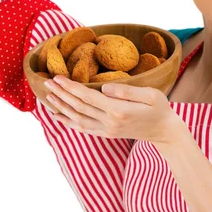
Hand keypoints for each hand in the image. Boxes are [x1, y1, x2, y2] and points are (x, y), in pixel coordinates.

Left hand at [42, 75, 182, 143]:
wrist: (165, 132)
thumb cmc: (160, 109)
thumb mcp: (151, 95)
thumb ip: (127, 91)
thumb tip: (104, 87)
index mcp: (118, 111)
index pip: (88, 97)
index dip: (71, 87)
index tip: (58, 77)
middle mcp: (109, 122)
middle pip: (79, 107)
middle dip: (61, 94)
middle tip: (47, 82)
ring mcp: (106, 130)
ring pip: (77, 119)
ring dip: (61, 107)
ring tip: (49, 96)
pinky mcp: (106, 134)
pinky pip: (83, 128)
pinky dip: (68, 122)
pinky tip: (58, 115)